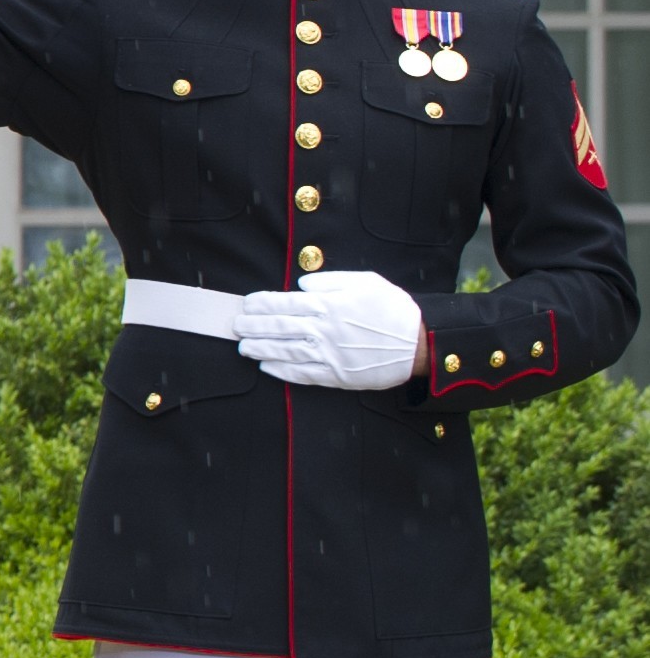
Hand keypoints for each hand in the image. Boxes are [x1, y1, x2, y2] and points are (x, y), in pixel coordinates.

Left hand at [234, 269, 428, 390]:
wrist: (421, 342)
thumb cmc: (393, 309)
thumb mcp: (366, 282)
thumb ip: (330, 281)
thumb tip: (301, 285)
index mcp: (330, 306)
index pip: (286, 303)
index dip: (262, 304)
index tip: (248, 304)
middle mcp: (325, 330)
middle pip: (279, 328)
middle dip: (253, 327)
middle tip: (236, 326)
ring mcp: (330, 355)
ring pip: (285, 352)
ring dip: (260, 350)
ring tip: (243, 347)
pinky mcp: (337, 376)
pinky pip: (303, 374)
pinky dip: (282, 372)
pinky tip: (266, 368)